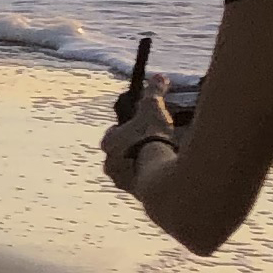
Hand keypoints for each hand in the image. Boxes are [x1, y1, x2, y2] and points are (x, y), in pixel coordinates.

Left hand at [100, 78, 179, 192]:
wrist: (159, 175)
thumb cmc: (151, 139)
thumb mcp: (153, 110)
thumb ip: (154, 93)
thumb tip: (159, 77)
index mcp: (108, 144)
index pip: (113, 134)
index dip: (126, 129)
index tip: (138, 127)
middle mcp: (110, 165)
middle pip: (119, 154)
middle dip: (132, 149)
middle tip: (150, 144)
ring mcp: (122, 182)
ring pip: (129, 171)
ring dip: (140, 166)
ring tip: (159, 160)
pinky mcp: (137, 195)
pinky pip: (142, 184)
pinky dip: (150, 179)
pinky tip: (164, 174)